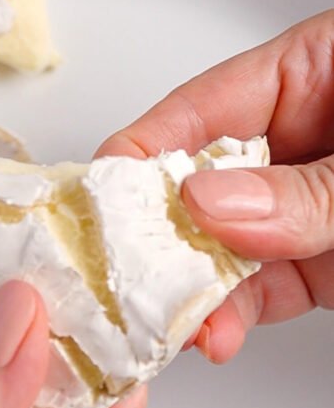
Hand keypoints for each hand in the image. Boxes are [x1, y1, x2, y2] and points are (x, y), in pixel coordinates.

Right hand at [97, 9, 333, 362]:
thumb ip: (307, 188)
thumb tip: (209, 203)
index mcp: (308, 73)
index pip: (201, 109)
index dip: (142, 152)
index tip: (96, 196)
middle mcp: (296, 140)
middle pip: (200, 185)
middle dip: (161, 236)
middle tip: (122, 279)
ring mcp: (304, 206)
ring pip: (226, 247)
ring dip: (194, 291)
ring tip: (171, 326)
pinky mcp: (322, 262)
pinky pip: (265, 287)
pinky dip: (234, 315)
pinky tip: (211, 334)